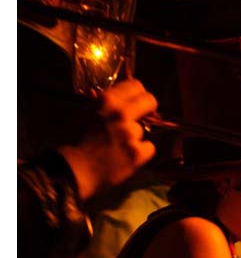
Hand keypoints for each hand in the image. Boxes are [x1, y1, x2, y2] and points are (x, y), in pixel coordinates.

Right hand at [59, 79, 157, 200]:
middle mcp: (121, 114)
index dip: (138, 94)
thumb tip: (97, 93)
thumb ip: (94, 104)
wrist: (73, 171)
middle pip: (149, 101)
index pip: (135, 86)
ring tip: (121, 145)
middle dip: (148, 108)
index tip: (136, 102)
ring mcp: (131, 134)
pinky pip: (149, 148)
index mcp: (106, 101)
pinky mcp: (138, 154)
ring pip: (144, 129)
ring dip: (136, 136)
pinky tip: (128, 156)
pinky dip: (142, 153)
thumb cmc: (73, 142)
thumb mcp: (81, 115)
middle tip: (142, 117)